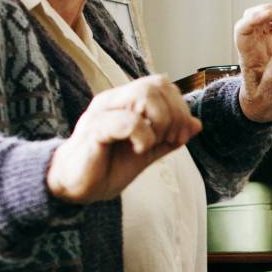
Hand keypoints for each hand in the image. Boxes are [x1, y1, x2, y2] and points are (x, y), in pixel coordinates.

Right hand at [46, 75, 201, 203]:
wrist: (74, 188)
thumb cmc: (107, 167)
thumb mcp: (146, 152)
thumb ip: (169, 138)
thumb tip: (197, 125)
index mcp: (125, 101)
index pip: (162, 83)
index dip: (180, 107)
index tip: (179, 137)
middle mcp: (114, 100)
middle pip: (156, 84)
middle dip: (174, 114)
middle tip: (170, 140)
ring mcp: (103, 112)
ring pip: (144, 95)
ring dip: (160, 122)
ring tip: (152, 144)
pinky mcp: (94, 129)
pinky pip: (128, 121)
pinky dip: (143, 136)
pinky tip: (139, 150)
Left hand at [235, 4, 271, 121]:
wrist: (266, 102)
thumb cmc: (263, 101)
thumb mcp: (268, 96)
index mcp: (249, 58)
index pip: (242, 32)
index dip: (251, 20)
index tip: (266, 15)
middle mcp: (253, 47)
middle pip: (248, 19)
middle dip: (262, 11)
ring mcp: (261, 43)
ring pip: (258, 17)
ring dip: (269, 11)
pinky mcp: (271, 42)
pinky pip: (268, 23)